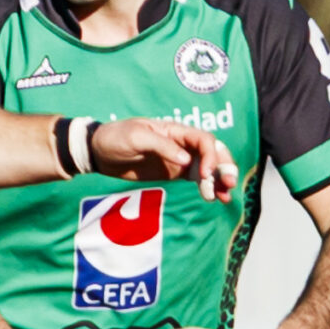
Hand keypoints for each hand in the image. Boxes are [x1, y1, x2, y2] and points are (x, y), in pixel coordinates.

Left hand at [87, 117, 237, 202]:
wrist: (99, 151)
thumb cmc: (116, 137)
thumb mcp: (136, 137)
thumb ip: (162, 146)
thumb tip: (186, 161)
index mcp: (175, 130)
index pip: (203, 140)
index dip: (210, 155)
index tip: (206, 174)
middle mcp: (182, 143)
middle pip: (212, 153)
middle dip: (224, 167)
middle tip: (229, 184)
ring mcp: (180, 159)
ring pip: (208, 168)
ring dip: (219, 180)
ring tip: (225, 197)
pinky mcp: (174, 173)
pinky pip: (196, 179)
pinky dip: (207, 187)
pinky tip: (214, 198)